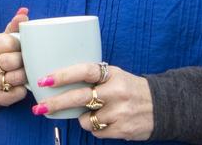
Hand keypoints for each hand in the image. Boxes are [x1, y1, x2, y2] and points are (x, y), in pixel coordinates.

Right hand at [0, 7, 29, 106]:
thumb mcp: (0, 39)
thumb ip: (13, 26)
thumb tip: (24, 11)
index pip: (6, 42)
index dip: (18, 44)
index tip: (21, 46)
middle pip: (11, 61)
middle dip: (22, 60)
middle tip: (26, 60)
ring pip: (16, 78)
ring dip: (25, 75)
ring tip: (25, 71)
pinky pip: (16, 94)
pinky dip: (22, 89)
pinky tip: (20, 84)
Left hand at [32, 62, 152, 140]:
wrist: (162, 106)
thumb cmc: (130, 89)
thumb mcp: (115, 75)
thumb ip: (93, 77)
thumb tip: (58, 81)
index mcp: (112, 74)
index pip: (85, 71)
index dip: (63, 75)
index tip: (44, 80)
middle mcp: (116, 92)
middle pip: (79, 98)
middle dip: (56, 103)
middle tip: (39, 108)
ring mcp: (120, 112)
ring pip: (85, 119)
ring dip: (84, 118)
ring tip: (97, 113)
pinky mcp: (122, 129)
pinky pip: (96, 131)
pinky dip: (96, 128)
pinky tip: (108, 122)